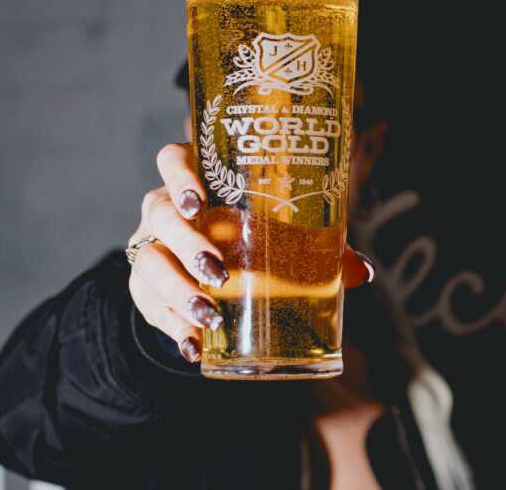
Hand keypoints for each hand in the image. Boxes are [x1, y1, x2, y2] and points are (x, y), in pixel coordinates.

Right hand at [127, 142, 374, 362]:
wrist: (212, 275)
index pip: (173, 160)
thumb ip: (319, 247)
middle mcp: (166, 208)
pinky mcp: (144, 287)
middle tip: (218, 270)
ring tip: (209, 315)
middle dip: (187, 243)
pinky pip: (148, 304)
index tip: (199, 199)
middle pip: (160, 213)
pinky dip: (173, 327)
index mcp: (200, 181)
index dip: (179, 174)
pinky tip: (194, 346)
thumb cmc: (253, 239)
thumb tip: (362, 271)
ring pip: (148, 260)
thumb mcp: (281, 236)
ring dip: (178, 290)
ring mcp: (151, 246)